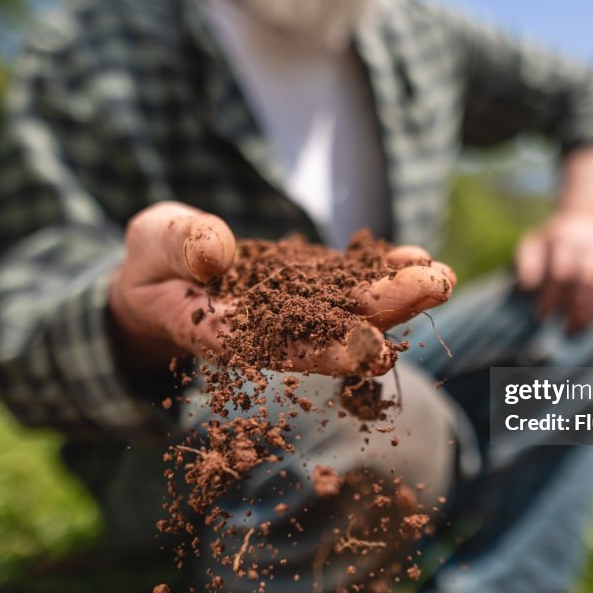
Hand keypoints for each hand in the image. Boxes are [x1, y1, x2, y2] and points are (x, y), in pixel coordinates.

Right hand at [107, 201, 455, 377]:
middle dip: (385, 312)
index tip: (371, 350)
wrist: (165, 274)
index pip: (279, 348)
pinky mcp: (311, 288)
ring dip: (398, 295)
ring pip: (350, 308)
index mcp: (226, 333)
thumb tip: (217, 252)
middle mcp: (272, 331)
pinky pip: (350, 282)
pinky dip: (382, 271)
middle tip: (435, 289)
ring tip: (440, 275)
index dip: (326, 350)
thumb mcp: (151, 242)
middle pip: (332, 329)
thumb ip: (179, 245)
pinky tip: (418, 257)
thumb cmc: (151, 263)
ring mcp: (296, 310)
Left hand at [515, 214, 592, 333]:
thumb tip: (527, 285)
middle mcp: (590, 241)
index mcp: (564, 238)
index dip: (551, 297)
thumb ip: (526, 262)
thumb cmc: (552, 241)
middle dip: (577, 307)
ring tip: (585, 326)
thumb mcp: (533, 244)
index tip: (542, 317)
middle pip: (587, 279)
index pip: (560, 273)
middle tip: (568, 330)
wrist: (585, 217)